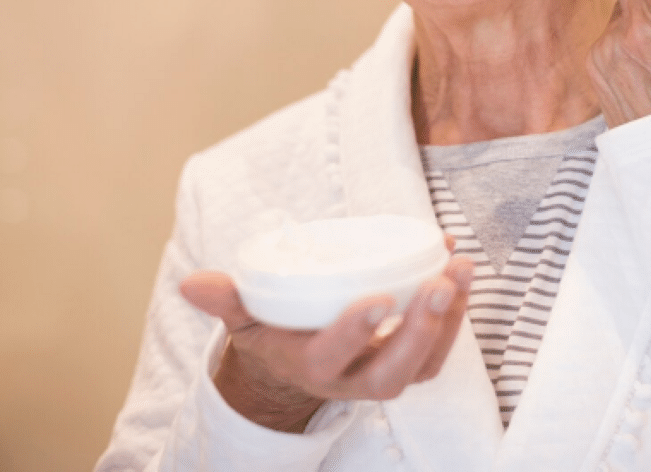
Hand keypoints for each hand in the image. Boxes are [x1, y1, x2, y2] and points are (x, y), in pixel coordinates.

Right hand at [179, 248, 473, 432]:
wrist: (299, 362)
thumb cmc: (275, 331)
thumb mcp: (246, 317)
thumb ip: (226, 300)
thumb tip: (191, 284)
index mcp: (309, 366)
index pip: (331, 357)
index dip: (354, 332)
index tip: (378, 298)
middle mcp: (351, 380)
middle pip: (391, 373)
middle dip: (419, 331)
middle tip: (440, 284)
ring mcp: (385, 375)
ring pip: (425, 364)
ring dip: (449, 319)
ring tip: (460, 269)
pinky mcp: (411, 364)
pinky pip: (440, 349)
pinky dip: (456, 312)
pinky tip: (459, 270)